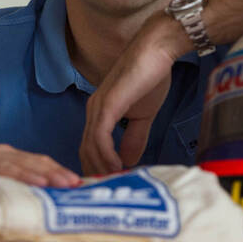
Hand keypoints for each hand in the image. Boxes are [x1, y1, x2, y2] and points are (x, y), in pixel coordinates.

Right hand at [0, 144, 79, 186]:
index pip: (38, 161)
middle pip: (26, 161)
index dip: (58, 170)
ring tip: (41, 181)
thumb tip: (50, 194)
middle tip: (68, 183)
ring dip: (22, 172)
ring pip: (3, 164)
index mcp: (8, 156)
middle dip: (50, 172)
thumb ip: (18, 181)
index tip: (77, 182)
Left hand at [80, 12, 190, 175]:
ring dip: (101, 167)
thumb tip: (128, 161)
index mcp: (100, 112)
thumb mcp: (143, 115)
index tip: (112, 182)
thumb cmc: (150, 77)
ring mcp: (98, 108)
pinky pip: (99, 137)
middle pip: (86, 150)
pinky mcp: (106, 105)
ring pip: (90, 147)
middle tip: (111, 190)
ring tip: (116, 182)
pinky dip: (106, 155)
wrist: (156, 51)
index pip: (91, 147)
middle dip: (97, 172)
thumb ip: (134, 137)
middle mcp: (93, 111)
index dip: (99, 166)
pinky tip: (118, 167)